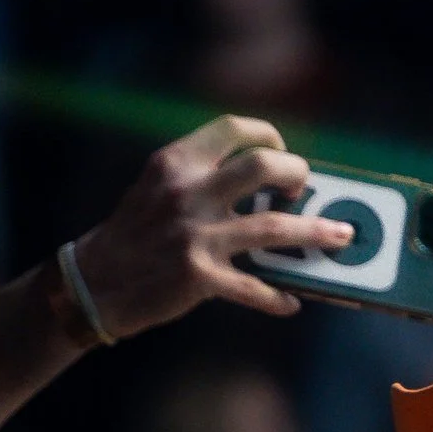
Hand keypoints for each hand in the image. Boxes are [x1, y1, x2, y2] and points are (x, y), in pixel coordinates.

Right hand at [69, 114, 356, 333]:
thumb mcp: (157, 188)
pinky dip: (277, 296)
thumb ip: (201, 178)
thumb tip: (266, 187)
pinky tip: (291, 302)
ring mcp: (195, 234)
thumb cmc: (132, 235)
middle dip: (297, 173)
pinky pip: (254, 286)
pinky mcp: (198, 276)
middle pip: (263, 166)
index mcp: (176, 162)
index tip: (281, 152)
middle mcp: (187, 191)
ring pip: (275, 228)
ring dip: (316, 232)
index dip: (269, 136)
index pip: (234, 128)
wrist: (91, 283)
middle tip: (305, 189)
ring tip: (341, 237)